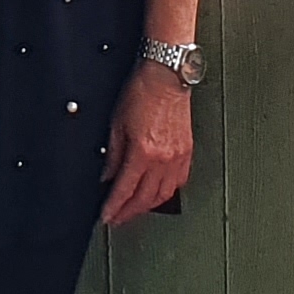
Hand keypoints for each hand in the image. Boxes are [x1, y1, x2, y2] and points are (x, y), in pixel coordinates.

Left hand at [101, 62, 193, 223]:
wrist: (167, 75)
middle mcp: (163, 158)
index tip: (106, 216)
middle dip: (129, 212)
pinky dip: (167, 192)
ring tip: (135, 209)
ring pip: (164, 194)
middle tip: (118, 218)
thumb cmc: (142, 91)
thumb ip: (112, 154)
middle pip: (145, 198)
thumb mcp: (116, 123)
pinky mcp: (187, 151)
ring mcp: (178, 156)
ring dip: (148, 206)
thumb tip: (106, 175)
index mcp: (143, 152)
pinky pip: (179, 181)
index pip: (125, 190)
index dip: (114, 207)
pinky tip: (158, 193)